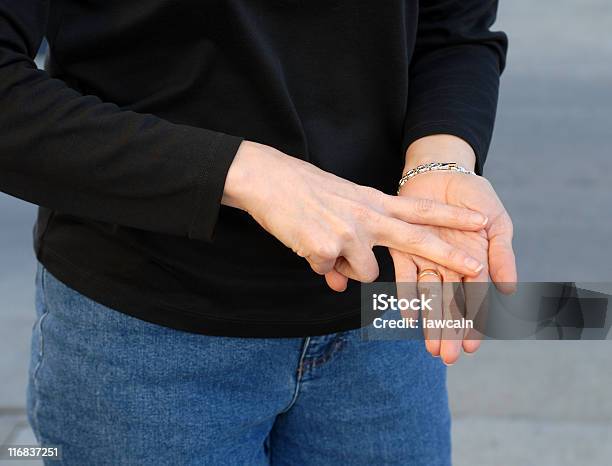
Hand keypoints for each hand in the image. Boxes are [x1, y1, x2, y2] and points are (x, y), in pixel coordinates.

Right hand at [222, 141, 488, 288]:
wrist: (268, 179)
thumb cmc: (303, 192)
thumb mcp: (337, 209)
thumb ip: (350, 246)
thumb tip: (343, 285)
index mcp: (373, 201)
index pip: (421, 209)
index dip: (452, 217)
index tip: (481, 221)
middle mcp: (368, 216)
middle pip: (418, 238)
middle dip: (450, 254)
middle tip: (477, 268)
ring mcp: (350, 232)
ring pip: (365, 274)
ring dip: (347, 269)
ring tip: (323, 244)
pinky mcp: (328, 248)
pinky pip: (331, 275)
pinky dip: (318, 267)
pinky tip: (304, 242)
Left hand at [392, 136, 516, 364]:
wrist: (443, 170)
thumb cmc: (474, 198)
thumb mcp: (497, 223)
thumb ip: (502, 256)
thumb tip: (511, 291)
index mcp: (475, 263)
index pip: (475, 299)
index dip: (474, 323)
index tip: (472, 346)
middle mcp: (449, 267)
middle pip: (451, 304)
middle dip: (449, 331)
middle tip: (446, 357)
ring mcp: (427, 259)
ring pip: (429, 296)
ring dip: (429, 321)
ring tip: (429, 346)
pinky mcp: (404, 248)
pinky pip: (405, 275)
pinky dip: (407, 294)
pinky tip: (408, 315)